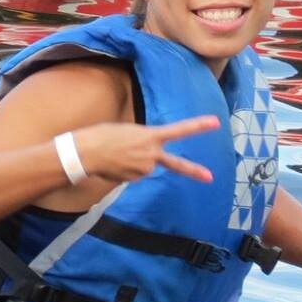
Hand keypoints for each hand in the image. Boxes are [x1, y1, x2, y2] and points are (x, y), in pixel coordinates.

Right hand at [66, 116, 220, 186]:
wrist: (85, 153)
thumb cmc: (101, 135)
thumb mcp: (126, 130)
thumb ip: (141, 140)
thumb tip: (142, 155)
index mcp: (150, 136)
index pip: (179, 130)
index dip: (198, 125)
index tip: (216, 122)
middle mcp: (151, 154)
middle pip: (175, 164)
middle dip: (193, 171)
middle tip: (210, 177)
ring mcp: (144, 169)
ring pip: (146, 166)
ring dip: (135, 161)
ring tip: (117, 155)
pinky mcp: (134, 179)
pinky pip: (135, 174)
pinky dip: (126, 169)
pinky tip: (114, 163)